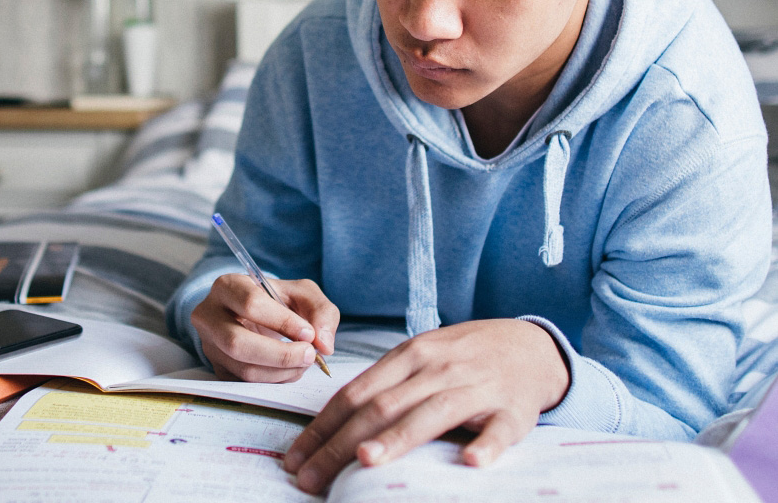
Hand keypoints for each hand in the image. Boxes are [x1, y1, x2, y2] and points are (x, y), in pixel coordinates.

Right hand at [190, 274, 339, 382]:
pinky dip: (275, 381)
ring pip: (243, 368)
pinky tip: (289, 370)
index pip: (250, 304)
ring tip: (303, 362)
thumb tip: (324, 345)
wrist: (257, 317)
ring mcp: (210, 345)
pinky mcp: (218, 369)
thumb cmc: (278, 301)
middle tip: (309, 355)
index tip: (309, 333)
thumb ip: (321, 311)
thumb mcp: (302, 294)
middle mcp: (209, 316)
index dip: (283, 321)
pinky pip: (247, 383)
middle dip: (280, 355)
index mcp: (227, 286)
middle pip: (238, 342)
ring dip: (281, 371)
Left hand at [283, 318, 569, 493]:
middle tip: (309, 477)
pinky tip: (472, 461)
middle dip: (339, 443)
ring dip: (397, 438)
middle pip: (381, 407)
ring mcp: (475, 387)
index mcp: (408, 357)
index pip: (355, 393)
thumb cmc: (461, 357)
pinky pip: (499, 429)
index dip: (322, 426)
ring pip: (431, 413)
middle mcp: (436, 369)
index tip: (295, 457)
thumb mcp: (419, 359)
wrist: (527, 345)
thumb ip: (384, 387)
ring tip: (365, 461)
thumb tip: (334, 426)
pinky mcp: (513, 409)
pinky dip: (486, 444)